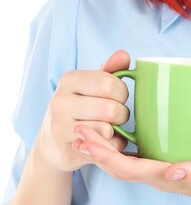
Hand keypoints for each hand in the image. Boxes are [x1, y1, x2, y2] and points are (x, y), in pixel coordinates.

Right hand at [34, 50, 131, 172]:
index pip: (110, 83)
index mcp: (69, 80)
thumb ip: (110, 69)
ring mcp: (60, 128)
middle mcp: (60, 102)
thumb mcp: (92, 85)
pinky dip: (112, 145)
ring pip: (107, 129)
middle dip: (122, 113)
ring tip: (110, 127)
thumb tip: (123, 54)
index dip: (122, 92)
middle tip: (117, 115)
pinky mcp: (66, 150)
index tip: (118, 97)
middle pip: (110, 109)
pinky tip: (105, 141)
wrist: (53, 142)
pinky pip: (104, 148)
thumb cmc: (80, 106)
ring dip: (117, 130)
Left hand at [72, 125, 190, 204]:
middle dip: (96, 149)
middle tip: (76, 129)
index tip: (86, 139)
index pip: (128, 169)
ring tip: (87, 128)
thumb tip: (172, 171)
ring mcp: (164, 168)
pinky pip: (140, 153)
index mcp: (168, 179)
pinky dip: (122, 142)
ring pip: (127, 159)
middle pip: (120, 165)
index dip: (104, 155)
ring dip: (104, 146)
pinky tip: (118, 126)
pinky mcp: (170, 158)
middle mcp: (160, 175)